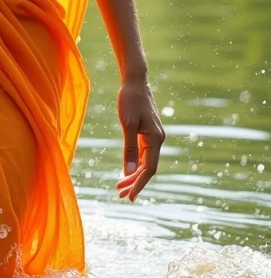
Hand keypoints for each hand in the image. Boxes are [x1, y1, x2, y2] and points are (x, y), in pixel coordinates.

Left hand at [115, 77, 164, 201]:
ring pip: (145, 161)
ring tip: (119, 186)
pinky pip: (143, 153)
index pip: (149, 169)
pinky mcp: (148, 132)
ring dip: (133, 174)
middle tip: (119, 195)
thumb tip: (129, 172)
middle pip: (148, 168)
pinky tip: (126, 170)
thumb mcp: (127, 124)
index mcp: (155, 139)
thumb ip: (129, 149)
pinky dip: (134, 163)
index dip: (139, 184)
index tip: (129, 197)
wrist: (135, 81)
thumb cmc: (130, 100)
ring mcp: (153, 136)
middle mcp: (158, 139)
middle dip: (134, 182)